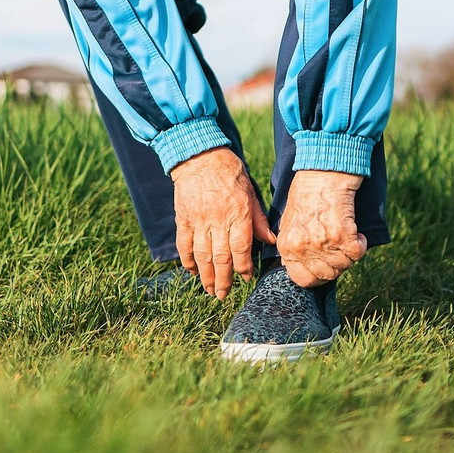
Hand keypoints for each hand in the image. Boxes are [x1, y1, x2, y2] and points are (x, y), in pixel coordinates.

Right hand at [171, 147, 275, 298]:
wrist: (201, 157)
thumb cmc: (231, 174)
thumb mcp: (251, 193)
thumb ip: (259, 220)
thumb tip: (271, 241)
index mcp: (238, 214)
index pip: (241, 248)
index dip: (243, 267)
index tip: (245, 278)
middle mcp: (218, 220)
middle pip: (221, 257)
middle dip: (223, 280)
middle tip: (223, 295)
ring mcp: (199, 220)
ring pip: (202, 255)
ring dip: (206, 275)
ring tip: (209, 290)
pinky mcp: (183, 218)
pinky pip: (184, 244)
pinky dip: (187, 260)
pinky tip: (192, 272)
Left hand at [277, 170, 366, 287]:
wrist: (323, 171)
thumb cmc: (307, 191)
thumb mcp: (289, 220)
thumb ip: (293, 245)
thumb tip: (298, 264)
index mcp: (287, 246)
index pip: (302, 280)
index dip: (317, 275)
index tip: (326, 266)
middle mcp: (303, 248)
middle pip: (326, 276)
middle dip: (336, 265)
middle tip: (340, 249)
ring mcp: (322, 243)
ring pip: (344, 266)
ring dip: (349, 254)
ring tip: (348, 237)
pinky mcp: (342, 235)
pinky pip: (357, 253)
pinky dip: (361, 244)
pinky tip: (357, 232)